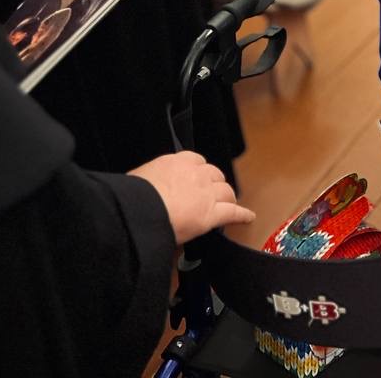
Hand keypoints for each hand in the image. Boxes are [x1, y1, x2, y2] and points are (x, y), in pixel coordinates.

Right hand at [128, 151, 254, 245]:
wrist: (139, 210)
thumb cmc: (132, 197)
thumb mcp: (139, 179)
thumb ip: (150, 180)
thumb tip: (146, 187)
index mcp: (176, 162)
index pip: (196, 162)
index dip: (198, 173)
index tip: (196, 180)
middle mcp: (196, 174)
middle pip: (214, 176)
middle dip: (214, 185)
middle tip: (210, 196)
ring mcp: (206, 194)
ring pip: (226, 192)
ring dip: (227, 199)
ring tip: (227, 206)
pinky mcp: (212, 214)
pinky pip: (233, 213)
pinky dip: (243, 215)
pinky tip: (248, 218)